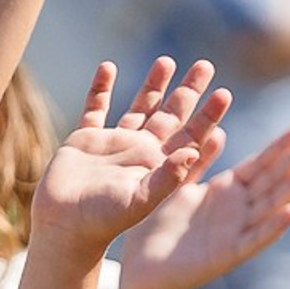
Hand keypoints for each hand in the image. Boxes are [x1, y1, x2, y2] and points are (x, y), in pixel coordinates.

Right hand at [31, 59, 229, 256]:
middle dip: (188, 91)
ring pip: (138, 107)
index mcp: (157, 165)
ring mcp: (112, 144)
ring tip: (166, 61)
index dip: (207, 116)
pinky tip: (107, 67)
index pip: (189, 135)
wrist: (64, 227)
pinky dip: (100, 89)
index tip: (224, 93)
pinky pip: (94, 109)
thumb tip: (193, 151)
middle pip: (170, 114)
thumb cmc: (103, 220)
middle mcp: (139, 151)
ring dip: (152, 85)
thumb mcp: (140, 201)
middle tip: (205, 65)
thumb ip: (167, 178)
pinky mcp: (85, 141)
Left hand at [118, 121, 289, 288]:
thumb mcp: (178, 185)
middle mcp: (237, 209)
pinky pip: (255, 239)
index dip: (283, 146)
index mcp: (226, 190)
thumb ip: (199, 161)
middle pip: (272, 180)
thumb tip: (218, 131)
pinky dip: (275, 227)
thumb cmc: (156, 228)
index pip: (261, 163)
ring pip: (271, 206)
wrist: (140, 270)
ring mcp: (235, 232)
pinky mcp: (227, 255)